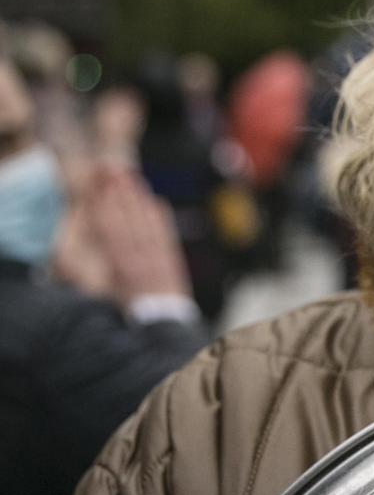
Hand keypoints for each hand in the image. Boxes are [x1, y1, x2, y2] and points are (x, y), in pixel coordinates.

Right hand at [87, 163, 192, 304]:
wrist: (163, 325)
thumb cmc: (128, 312)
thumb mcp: (107, 293)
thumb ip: (97, 269)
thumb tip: (79, 249)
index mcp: (121, 267)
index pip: (110, 230)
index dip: (103, 206)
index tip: (98, 186)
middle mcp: (141, 259)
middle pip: (128, 219)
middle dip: (120, 193)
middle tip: (114, 169)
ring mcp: (159, 258)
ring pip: (148, 223)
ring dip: (139, 198)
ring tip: (132, 177)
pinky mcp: (172, 261)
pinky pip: (166, 233)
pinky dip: (161, 216)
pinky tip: (156, 201)